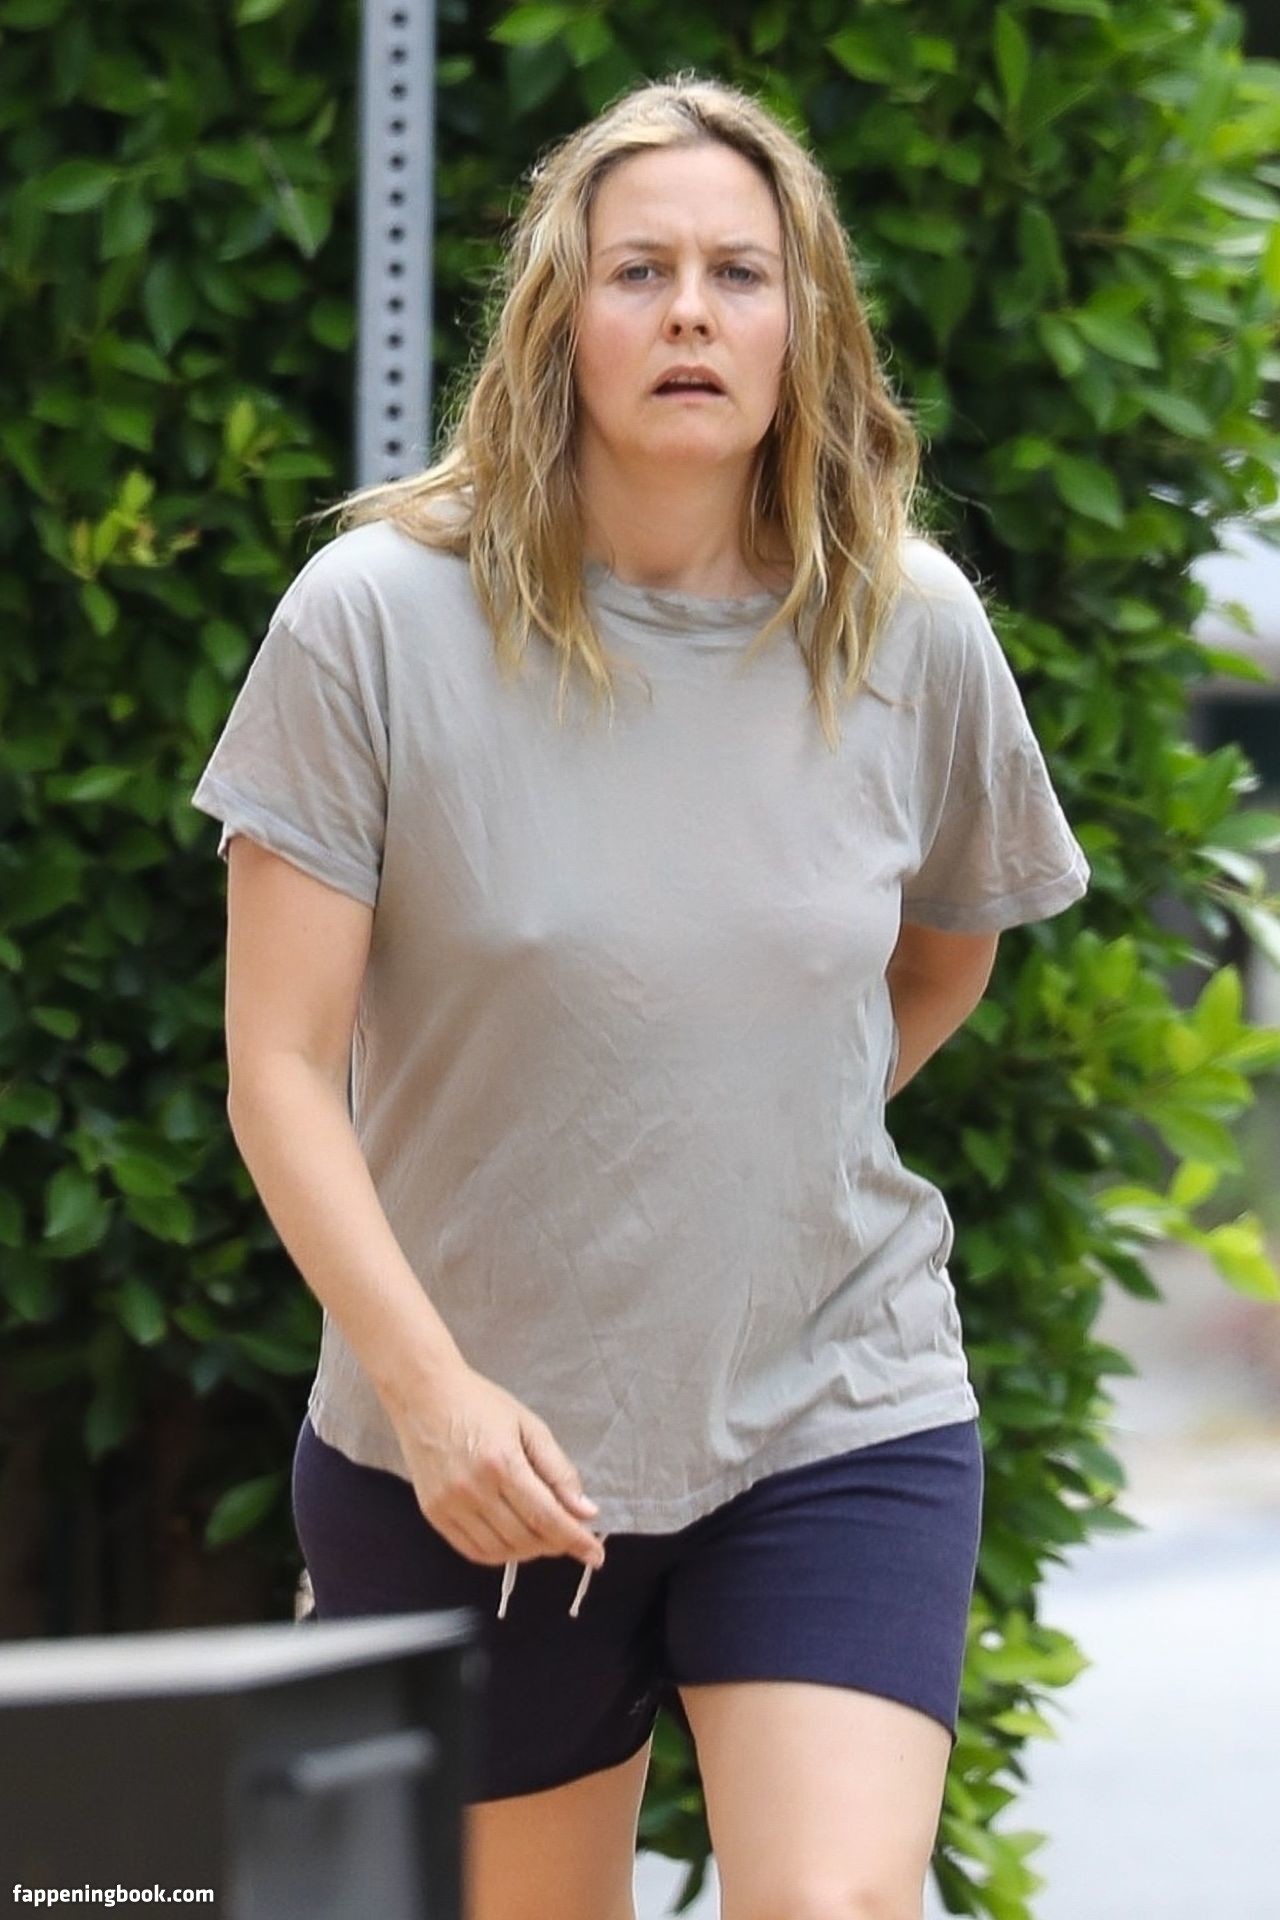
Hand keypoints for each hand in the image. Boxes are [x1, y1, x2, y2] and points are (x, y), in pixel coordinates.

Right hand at [386, 1360, 605, 1574]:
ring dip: (529, 1552)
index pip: (547, 1517)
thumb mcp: (529, 1426)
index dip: (575, 1540)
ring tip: (543, 1537)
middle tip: (570, 1537)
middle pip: (525, 1538)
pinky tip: (513, 1541)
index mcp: (503, 1463)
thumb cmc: (480, 1403)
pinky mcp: (433, 1514)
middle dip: (555, 1544)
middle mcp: (474, 1490)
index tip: (595, 1554)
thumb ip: (559, 1470)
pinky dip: (499, 1554)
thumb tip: (585, 1511)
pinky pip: (472, 1551)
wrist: (424, 1394)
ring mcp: (450, 1505)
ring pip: (500, 1551)